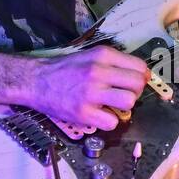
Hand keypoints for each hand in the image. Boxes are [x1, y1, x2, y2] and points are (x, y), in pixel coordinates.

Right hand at [33, 46, 149, 130]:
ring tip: (112, 105)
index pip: (140, 67)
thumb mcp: (90, 56)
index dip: (142, 77)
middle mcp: (98, 72)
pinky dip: (109, 121)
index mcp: (102, 56)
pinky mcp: (83, 112)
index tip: (136, 83)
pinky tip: (99, 115)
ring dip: (124, 107)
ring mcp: (91, 93)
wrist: (36, 81)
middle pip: (137, 84)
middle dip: (135, 92)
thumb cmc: (64, 70)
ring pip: (129, 102)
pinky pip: (112, 122)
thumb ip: (114, 62)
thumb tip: (141, 75)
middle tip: (123, 94)